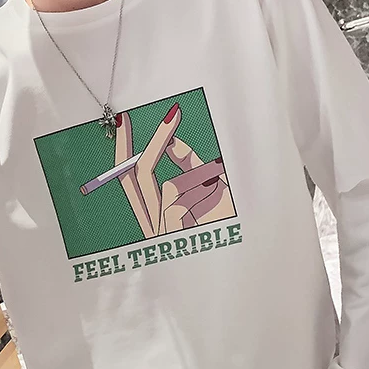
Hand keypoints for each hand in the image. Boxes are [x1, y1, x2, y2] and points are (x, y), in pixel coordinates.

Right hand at [113, 104, 233, 236]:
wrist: (244, 252)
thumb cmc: (226, 220)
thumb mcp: (208, 185)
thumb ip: (187, 164)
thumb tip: (171, 141)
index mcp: (153, 214)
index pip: (129, 178)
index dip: (124, 149)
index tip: (125, 122)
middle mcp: (152, 225)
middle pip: (137, 177)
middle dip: (155, 143)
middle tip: (171, 116)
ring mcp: (161, 232)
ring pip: (169, 188)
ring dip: (199, 181)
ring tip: (218, 189)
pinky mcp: (173, 237)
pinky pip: (183, 204)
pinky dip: (204, 197)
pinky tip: (216, 205)